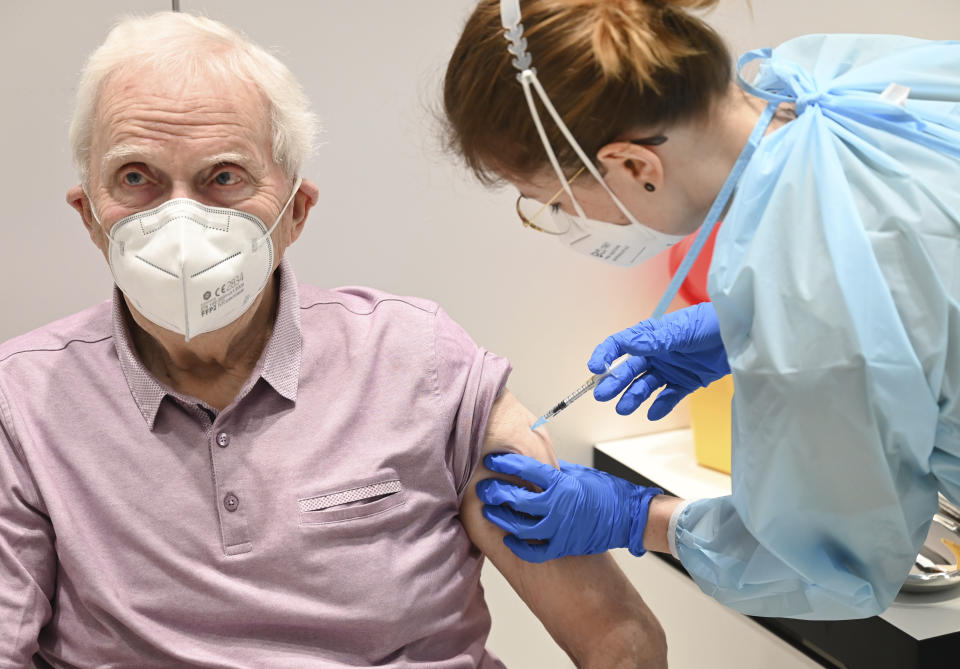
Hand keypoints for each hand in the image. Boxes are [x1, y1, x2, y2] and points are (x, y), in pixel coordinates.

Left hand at [476, 453, 661, 562]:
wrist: (628, 517)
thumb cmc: (606, 492)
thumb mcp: (578, 473)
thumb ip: (553, 470)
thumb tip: (532, 463)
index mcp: (562, 483)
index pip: (525, 469)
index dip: (505, 463)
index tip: (492, 460)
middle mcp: (558, 506)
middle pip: (517, 498)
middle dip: (496, 492)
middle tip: (484, 487)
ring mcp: (560, 528)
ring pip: (520, 526)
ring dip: (501, 518)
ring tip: (489, 511)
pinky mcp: (563, 546)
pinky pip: (534, 551)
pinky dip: (518, 547)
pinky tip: (509, 539)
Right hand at [589, 302, 729, 418]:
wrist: (744, 334)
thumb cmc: (712, 323)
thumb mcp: (682, 329)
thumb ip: (656, 340)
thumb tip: (629, 346)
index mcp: (651, 335)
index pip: (620, 344)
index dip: (605, 354)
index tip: (594, 368)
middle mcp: (657, 352)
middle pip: (629, 369)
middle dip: (615, 382)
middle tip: (602, 395)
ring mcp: (671, 368)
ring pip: (645, 385)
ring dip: (633, 396)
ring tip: (623, 408)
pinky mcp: (687, 381)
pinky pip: (669, 396)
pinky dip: (660, 405)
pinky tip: (652, 412)